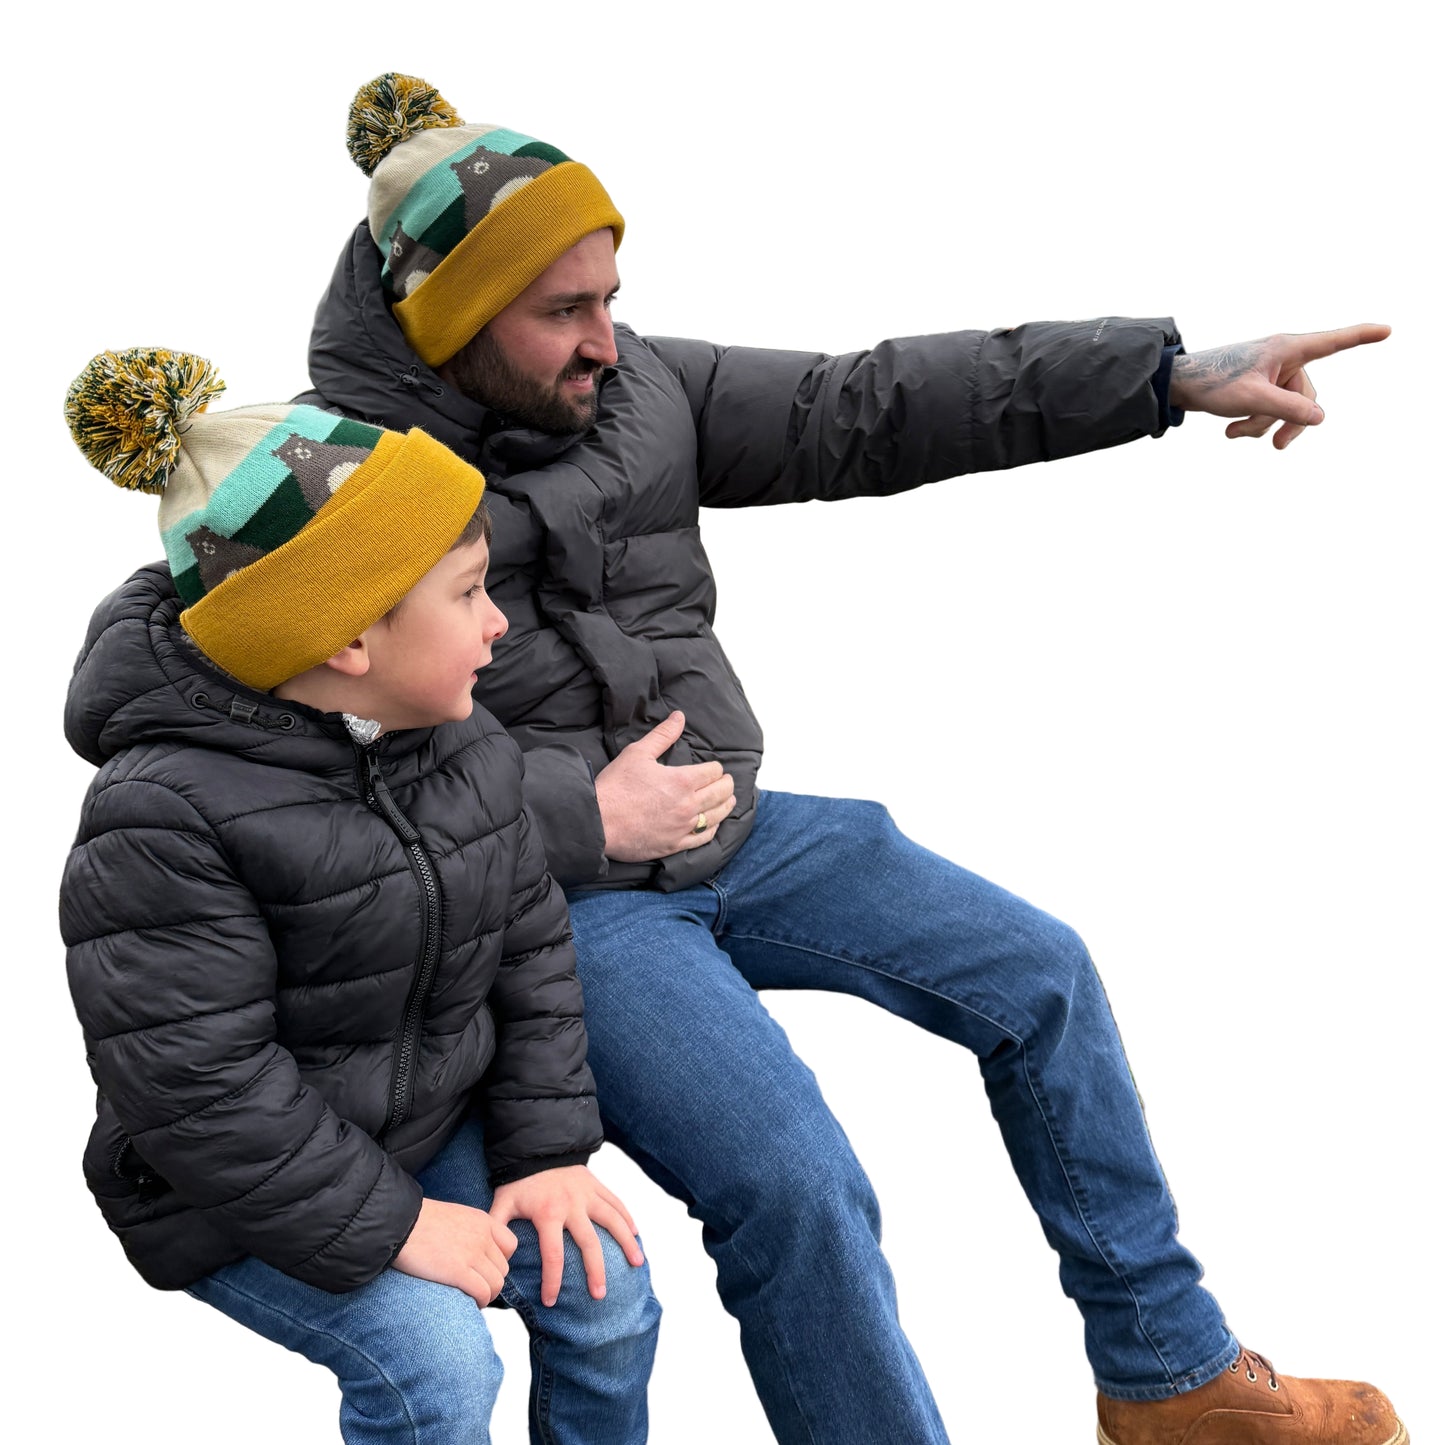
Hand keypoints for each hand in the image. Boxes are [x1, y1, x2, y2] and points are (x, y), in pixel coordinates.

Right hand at [392, 1197, 517, 1306]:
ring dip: (487, 1295)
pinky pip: (482, 1292)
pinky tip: (469, 1303)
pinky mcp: (458, 1272)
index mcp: (482, 1221)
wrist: (399, 1223)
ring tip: (473, 1298)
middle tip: (476, 1288)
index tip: (485, 1269)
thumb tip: (473, 1252)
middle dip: (492, 1281)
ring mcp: (472, 1254)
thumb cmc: (419, 1221)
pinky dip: (479, 1302)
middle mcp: (482, 1236)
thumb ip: (470, 1231)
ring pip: (496, 1284)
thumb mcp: (454, 1216)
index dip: (500, 1261)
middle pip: (503, 1269)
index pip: (511, 1245)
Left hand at [490, 1166, 644, 1306]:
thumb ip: (496, 1229)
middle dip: (595, 1272)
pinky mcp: (596, 1185)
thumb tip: (493, 1259)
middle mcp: (572, 1205)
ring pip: (613, 1221)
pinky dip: (628, 1218)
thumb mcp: (503, 1202)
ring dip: (627, 1243)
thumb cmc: (519, 1180)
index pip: (553, 1255)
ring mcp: (587, 1194)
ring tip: (638, 1264)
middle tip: (599, 1295)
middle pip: (589, 1243)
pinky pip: (616, 1203)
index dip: (552, 1282)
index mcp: (548, 1213)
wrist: (538, 1145)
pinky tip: (636, 1235)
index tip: (551, 1302)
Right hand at [593, 711, 735, 861]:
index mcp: (682, 781)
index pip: (713, 772)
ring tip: (729, 800)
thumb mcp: (638, 753)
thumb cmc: (615, 786)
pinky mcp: (675, 845)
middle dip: (726, 784)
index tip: (713, 768)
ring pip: (717, 816)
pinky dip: (713, 828)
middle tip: (727, 781)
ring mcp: (683, 827)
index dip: (715, 767)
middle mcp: (688, 805)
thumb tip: (678, 717)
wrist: (598, 822)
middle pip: (721, 793)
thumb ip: (662, 735)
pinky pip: (704, 838)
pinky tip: (713, 824)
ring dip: (726, 805)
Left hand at [1169, 322, 1389, 448]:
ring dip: (1262, 424)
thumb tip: (1321, 418)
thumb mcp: (1252, 399)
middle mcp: (1283, 358)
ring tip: (1234, 432)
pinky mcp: (1260, 387)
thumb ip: (1288, 408)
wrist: (1178, 386)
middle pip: (1306, 396)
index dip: (1361, 337)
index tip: (1387, 330)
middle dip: (1287, 421)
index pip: (1332, 343)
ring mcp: (1272, 373)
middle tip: (1276, 447)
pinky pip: (1269, 410)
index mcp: (1286, 349)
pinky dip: (1252, 422)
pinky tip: (1229, 431)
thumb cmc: (1213, 383)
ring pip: (1285, 408)